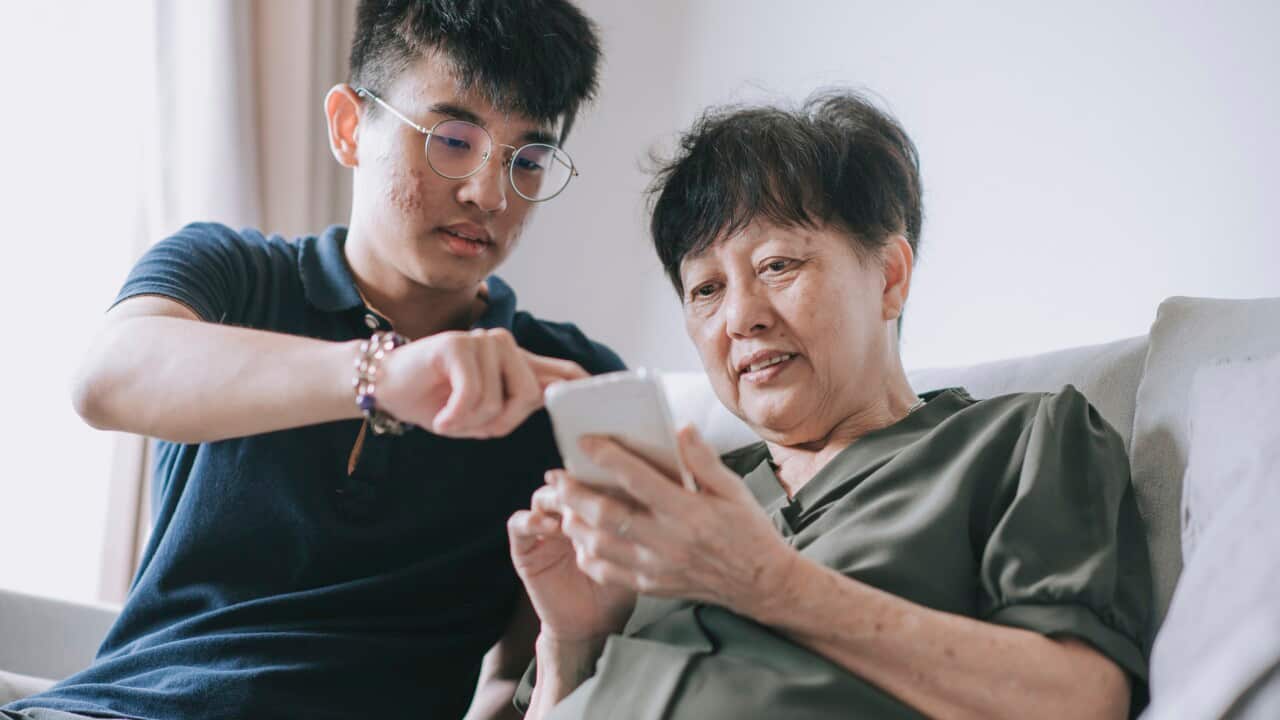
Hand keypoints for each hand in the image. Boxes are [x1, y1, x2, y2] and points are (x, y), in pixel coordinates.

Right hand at [375, 328, 585, 437]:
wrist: (386, 388)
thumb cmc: (435, 402)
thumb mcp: (482, 414)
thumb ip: (515, 408)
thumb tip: (549, 402)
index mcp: (516, 364)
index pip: (564, 371)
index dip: (588, 385)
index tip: (612, 395)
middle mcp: (505, 346)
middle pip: (530, 396)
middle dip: (500, 423)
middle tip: (470, 425)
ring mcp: (482, 341)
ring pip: (497, 401)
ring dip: (469, 421)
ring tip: (449, 414)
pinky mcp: (458, 345)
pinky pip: (472, 395)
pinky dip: (454, 416)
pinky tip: (440, 417)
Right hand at [507, 472, 636, 645]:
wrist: (594, 626)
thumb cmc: (620, 588)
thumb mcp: (633, 551)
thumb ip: (635, 523)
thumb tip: (654, 489)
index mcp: (593, 510)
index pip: (591, 478)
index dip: (599, 470)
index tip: (613, 468)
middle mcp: (567, 516)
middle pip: (567, 483)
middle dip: (577, 480)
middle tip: (587, 482)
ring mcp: (544, 530)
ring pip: (542, 498)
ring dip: (554, 497)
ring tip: (568, 506)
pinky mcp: (525, 550)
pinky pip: (518, 525)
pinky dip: (530, 520)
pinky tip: (548, 525)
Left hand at [556, 426, 798, 618]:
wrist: (760, 584)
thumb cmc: (747, 531)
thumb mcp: (733, 489)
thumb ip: (704, 459)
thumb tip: (681, 428)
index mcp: (688, 511)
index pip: (638, 479)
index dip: (607, 457)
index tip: (585, 441)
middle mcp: (668, 541)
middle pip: (607, 515)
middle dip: (575, 493)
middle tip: (557, 476)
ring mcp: (657, 567)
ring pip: (600, 545)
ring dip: (576, 523)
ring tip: (564, 504)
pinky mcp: (651, 585)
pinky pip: (607, 572)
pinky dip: (588, 555)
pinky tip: (582, 539)